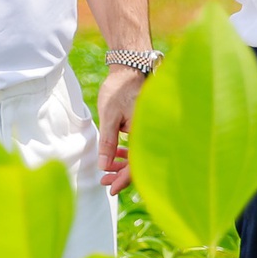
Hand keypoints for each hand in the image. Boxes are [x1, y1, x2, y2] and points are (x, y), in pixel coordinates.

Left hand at [96, 64, 145, 195]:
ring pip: (140, 154)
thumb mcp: (109, 117)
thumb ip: (108, 143)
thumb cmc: (119, 90)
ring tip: (106, 172)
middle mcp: (152, 133)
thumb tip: (104, 166)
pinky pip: (140, 145)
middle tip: (104, 182)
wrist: (129, 68)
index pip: (138, 163)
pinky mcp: (145, 126)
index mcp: (145, 132)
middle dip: (122, 175)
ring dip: (124, 165)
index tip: (111, 189)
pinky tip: (115, 157)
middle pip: (140, 162)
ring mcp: (149, 129)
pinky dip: (128, 154)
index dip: (124, 179)